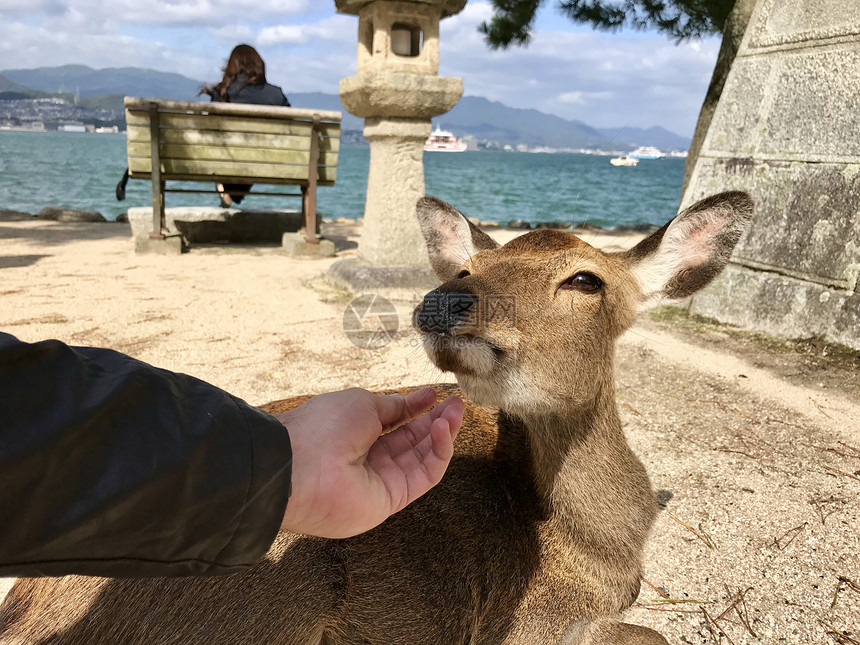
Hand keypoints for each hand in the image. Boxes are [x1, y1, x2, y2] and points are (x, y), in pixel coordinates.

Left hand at [274, 387, 463, 537]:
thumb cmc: (323, 426)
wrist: (299, 466)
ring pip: (422, 457)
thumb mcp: (362, 404)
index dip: (416, 407)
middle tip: (456, 403)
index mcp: (355, 432)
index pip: (394, 422)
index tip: (435, 394)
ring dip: (442, 434)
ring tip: (456, 411)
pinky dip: (439, 453)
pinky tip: (444, 430)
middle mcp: (368, 458)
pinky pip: (423, 476)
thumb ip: (391, 407)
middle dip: (435, 420)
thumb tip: (410, 401)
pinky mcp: (392, 501)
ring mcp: (380, 481)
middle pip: (411, 440)